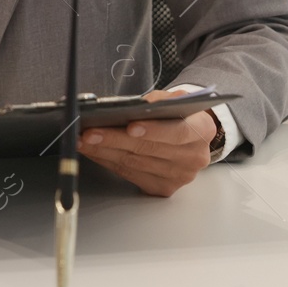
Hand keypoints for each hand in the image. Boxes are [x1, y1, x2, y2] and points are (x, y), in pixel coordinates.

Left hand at [77, 88, 217, 196]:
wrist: (191, 135)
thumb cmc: (177, 113)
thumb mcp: (175, 98)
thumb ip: (158, 101)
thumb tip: (133, 108)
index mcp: (202, 130)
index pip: (178, 132)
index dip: (153, 130)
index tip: (130, 126)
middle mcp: (194, 157)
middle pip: (149, 150)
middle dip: (114, 139)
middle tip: (90, 132)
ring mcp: (180, 176)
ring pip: (135, 164)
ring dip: (104, 152)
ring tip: (85, 140)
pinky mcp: (164, 188)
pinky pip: (130, 175)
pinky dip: (108, 162)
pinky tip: (94, 152)